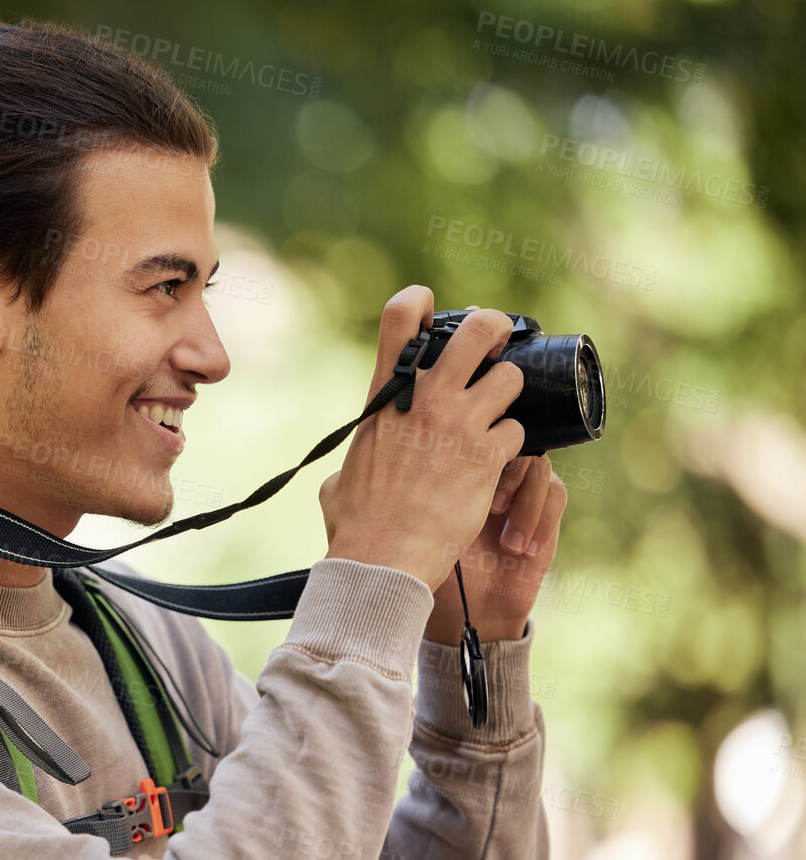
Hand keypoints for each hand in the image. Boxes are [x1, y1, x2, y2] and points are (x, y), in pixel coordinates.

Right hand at [319, 286, 526, 591]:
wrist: (383, 557)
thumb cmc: (355, 525)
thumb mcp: (340, 479)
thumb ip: (355, 460)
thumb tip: (347, 472)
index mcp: (384, 397)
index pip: (401, 316)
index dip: (421, 301)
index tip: (432, 311)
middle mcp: (426, 398)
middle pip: (479, 328)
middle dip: (495, 330)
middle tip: (496, 349)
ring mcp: (461, 424)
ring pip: (511, 378)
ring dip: (509, 395)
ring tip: (498, 418)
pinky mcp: (489, 456)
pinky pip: (521, 434)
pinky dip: (514, 447)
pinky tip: (499, 466)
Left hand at [423, 454, 567, 644]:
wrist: (471, 609)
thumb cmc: (439, 569)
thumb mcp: (428, 530)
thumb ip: (436, 492)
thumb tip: (435, 466)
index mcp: (455, 468)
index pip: (474, 437)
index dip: (478, 450)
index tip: (469, 490)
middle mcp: (489, 472)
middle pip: (511, 442)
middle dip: (507, 475)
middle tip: (492, 508)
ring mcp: (519, 489)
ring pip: (537, 468)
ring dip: (525, 506)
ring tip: (508, 544)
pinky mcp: (546, 510)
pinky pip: (556, 494)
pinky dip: (542, 521)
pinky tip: (523, 552)